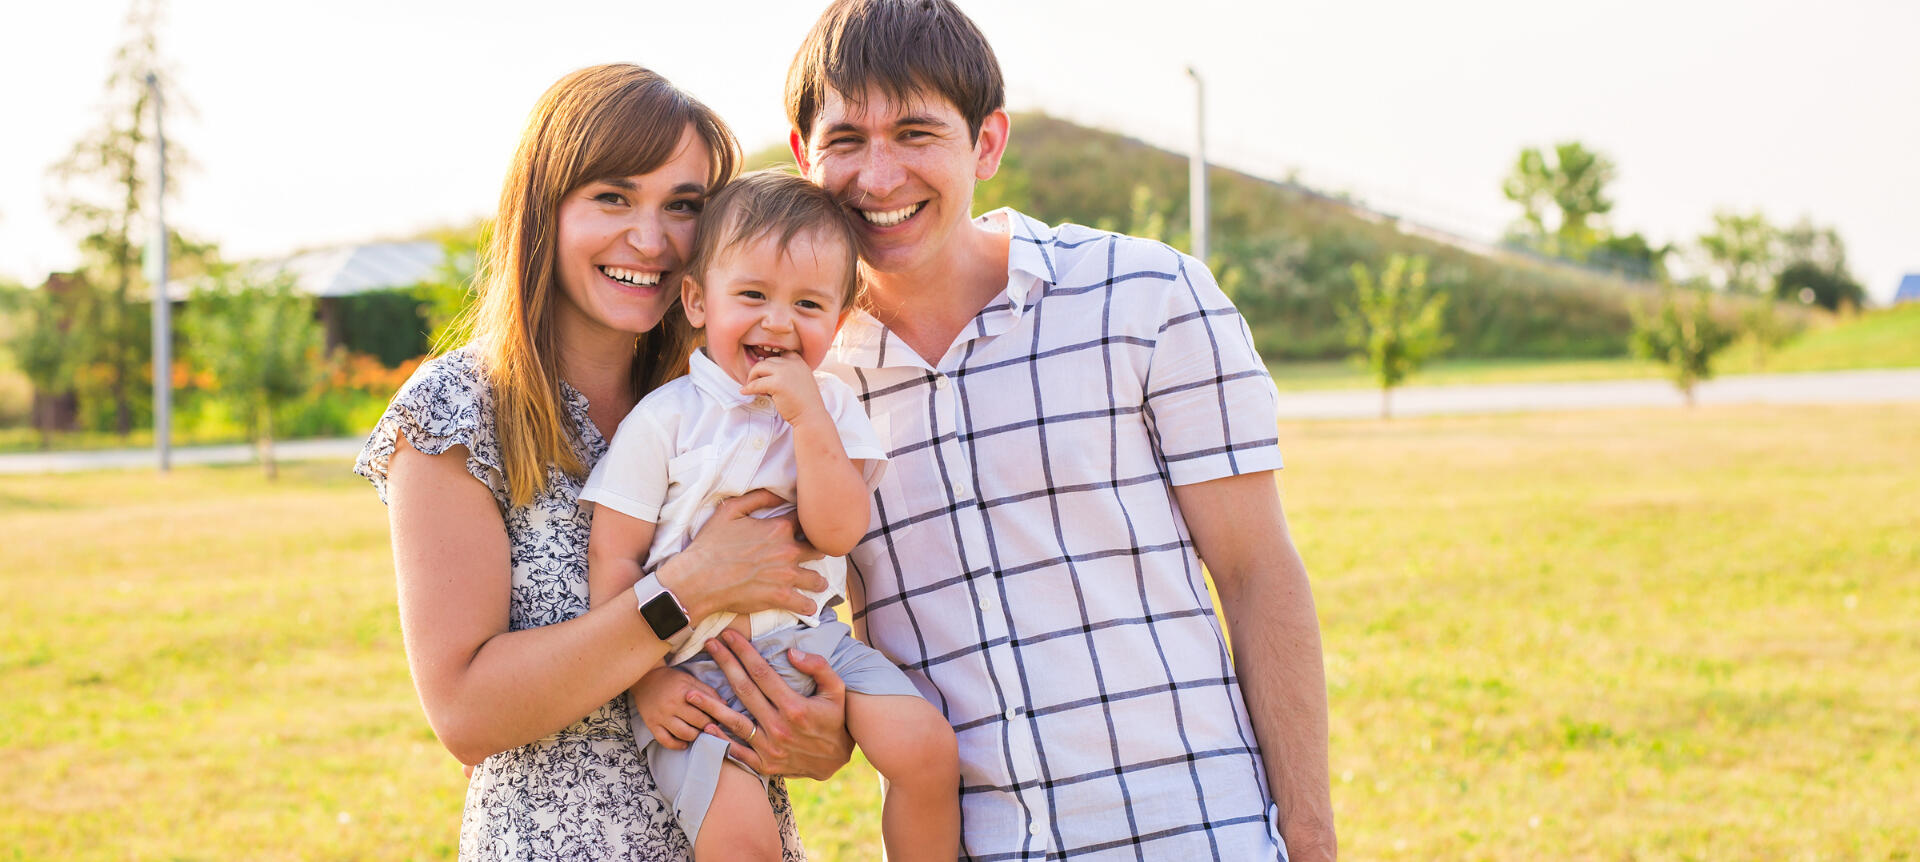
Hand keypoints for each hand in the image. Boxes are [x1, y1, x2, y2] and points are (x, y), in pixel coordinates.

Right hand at [629, 666, 721, 749]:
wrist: (645, 679)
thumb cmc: (672, 680)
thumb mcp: (691, 680)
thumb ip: (708, 692)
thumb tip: (724, 705)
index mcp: (684, 692)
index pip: (705, 711)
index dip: (714, 718)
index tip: (717, 720)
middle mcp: (671, 705)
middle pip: (696, 723)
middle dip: (707, 728)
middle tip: (711, 729)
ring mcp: (660, 716)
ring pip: (683, 734)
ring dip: (694, 737)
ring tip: (699, 734)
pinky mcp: (651, 724)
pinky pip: (665, 741)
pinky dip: (677, 745)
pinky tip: (684, 743)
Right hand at [660, 489, 825, 620]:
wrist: (699, 578)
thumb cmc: (711, 544)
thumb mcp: (730, 510)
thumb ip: (758, 498)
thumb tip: (779, 494)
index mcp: (779, 528)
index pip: (807, 521)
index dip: (809, 523)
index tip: (810, 528)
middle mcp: (788, 550)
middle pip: (818, 548)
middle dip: (818, 551)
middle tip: (817, 555)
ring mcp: (786, 575)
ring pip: (817, 578)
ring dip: (818, 581)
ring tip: (818, 583)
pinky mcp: (781, 597)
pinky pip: (805, 604)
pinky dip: (809, 606)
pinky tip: (809, 606)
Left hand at [694, 629, 852, 779]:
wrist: (836, 762)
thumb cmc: (835, 720)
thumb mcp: (837, 690)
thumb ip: (818, 668)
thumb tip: (791, 653)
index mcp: (795, 707)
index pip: (762, 672)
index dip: (743, 651)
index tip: (730, 635)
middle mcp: (779, 727)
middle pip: (743, 690)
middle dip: (725, 663)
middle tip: (709, 644)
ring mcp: (769, 748)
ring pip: (734, 722)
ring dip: (710, 705)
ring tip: (689, 692)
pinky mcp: (764, 764)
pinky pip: (737, 751)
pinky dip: (720, 739)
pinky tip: (705, 725)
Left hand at [740, 355, 827, 426]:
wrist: (811, 416)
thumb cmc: (804, 402)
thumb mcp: (800, 380)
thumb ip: (787, 372)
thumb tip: (765, 373)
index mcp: (798, 361)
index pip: (779, 354)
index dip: (770, 365)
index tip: (766, 375)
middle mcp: (792, 363)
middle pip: (766, 361)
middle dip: (759, 372)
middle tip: (758, 385)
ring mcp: (784, 372)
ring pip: (758, 367)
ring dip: (752, 378)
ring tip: (754, 388)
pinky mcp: (777, 384)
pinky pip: (755, 384)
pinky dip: (748, 388)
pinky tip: (745, 392)